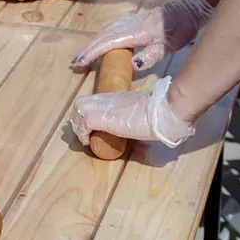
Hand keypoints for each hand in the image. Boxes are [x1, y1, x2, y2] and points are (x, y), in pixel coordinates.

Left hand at [71, 75, 195, 147]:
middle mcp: (106, 99)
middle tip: (85, 134)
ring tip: (86, 139)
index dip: (87, 113)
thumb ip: (134, 113)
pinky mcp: (100, 118)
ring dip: (79, 126)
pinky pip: (83, 125)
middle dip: (78, 119)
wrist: (162, 111)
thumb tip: (141, 123)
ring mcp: (101, 107)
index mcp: (116, 97)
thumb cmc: (158, 113)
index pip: (92, 101)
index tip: (89, 126)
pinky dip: (83, 134)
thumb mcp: (140, 110)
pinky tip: (89, 142)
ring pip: (78, 112)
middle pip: (81, 104)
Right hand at [72, 0, 213, 70]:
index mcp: (137, 33)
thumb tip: (132, 65)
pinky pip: (113, 26)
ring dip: (94, 41)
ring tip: (85, 53)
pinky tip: (102, 39)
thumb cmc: (180, 28)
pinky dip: (103, 34)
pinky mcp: (136, 19)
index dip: (93, 53)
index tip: (80, 63)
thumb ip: (151, 55)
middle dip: (89, 48)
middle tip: (76, 62)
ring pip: (107, 30)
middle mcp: (131, 25)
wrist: (189, 8)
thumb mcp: (169, 45)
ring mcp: (132, 20)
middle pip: (104, 36)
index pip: (109, 43)